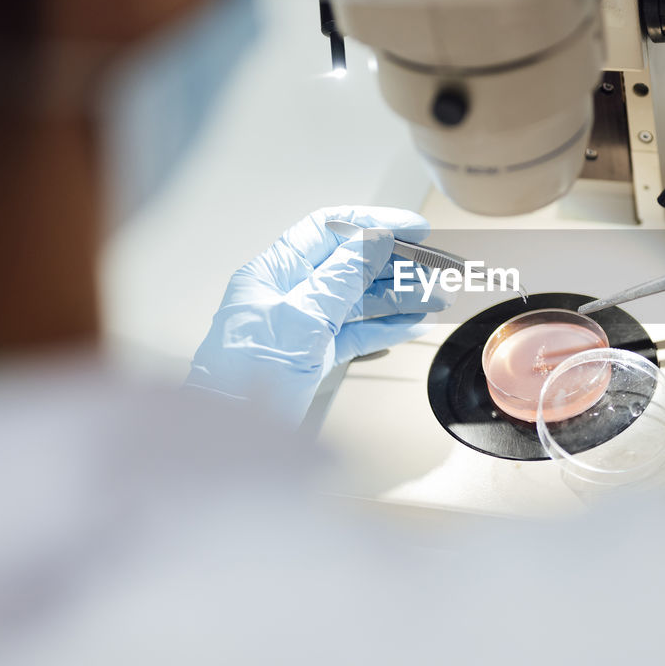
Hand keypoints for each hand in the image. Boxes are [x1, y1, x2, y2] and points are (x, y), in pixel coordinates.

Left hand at [186, 206, 444, 422]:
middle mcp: (288, 295)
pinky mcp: (314, 355)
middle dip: (397, 265)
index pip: (329, 230)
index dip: (374, 224)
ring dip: (401, 297)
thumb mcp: (300, 319)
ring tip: (436, 297)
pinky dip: (388, 327)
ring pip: (360, 300)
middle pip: (352, 265)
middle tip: (436, 268)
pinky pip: (358, 332)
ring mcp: (303, 326)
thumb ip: (341, 278)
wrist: (228, 442)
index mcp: (273, 274)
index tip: (413, 228)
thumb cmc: (242, 382)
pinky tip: (414, 324)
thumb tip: (373, 240)